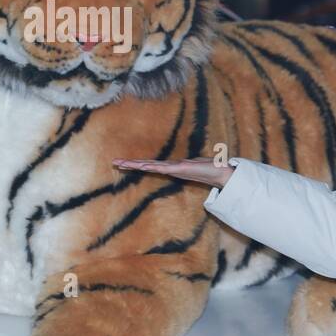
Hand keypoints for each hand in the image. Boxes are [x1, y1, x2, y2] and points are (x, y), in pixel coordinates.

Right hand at [112, 156, 234, 188]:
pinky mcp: (180, 169)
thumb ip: (190, 163)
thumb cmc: (209, 168)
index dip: (138, 163)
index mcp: (172, 167)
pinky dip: (153, 167)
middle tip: (115, 162)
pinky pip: (163, 168)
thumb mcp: (196, 163)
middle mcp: (171, 168)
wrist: (221, 173)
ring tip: (122, 163)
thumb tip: (188, 162)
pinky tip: (143, 165)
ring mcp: (174, 169)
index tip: (124, 162)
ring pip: (152, 166)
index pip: (152, 164)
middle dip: (131, 164)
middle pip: (148, 165)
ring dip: (137, 165)